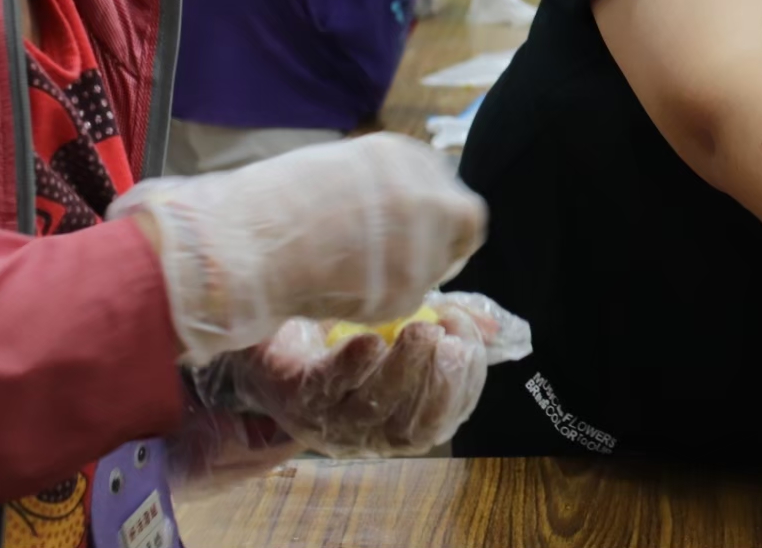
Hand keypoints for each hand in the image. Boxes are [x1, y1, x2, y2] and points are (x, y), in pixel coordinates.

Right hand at [111, 133, 487, 365]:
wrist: (241, 244)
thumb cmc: (269, 208)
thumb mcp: (336, 174)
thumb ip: (382, 189)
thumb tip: (405, 210)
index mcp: (403, 156)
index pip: (447, 187)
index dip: (436, 215)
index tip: (418, 232)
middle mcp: (424, 191)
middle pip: (464, 223)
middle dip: (441, 245)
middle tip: (401, 263)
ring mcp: (422, 239)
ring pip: (437, 266)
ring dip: (410, 275)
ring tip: (353, 275)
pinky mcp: (408, 285)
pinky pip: (407, 300)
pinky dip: (382, 301)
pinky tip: (340, 290)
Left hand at [190, 292, 529, 456]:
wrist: (267, 339)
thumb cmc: (342, 339)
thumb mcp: (401, 334)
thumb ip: (446, 332)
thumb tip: (493, 328)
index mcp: (393, 424)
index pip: (440, 423)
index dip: (463, 386)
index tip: (467, 340)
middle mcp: (361, 433)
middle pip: (409, 427)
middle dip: (438, 383)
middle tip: (447, 336)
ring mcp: (324, 419)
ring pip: (372, 411)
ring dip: (403, 370)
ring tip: (418, 328)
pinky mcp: (292, 396)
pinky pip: (327, 389)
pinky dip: (352, 366)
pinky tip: (370, 340)